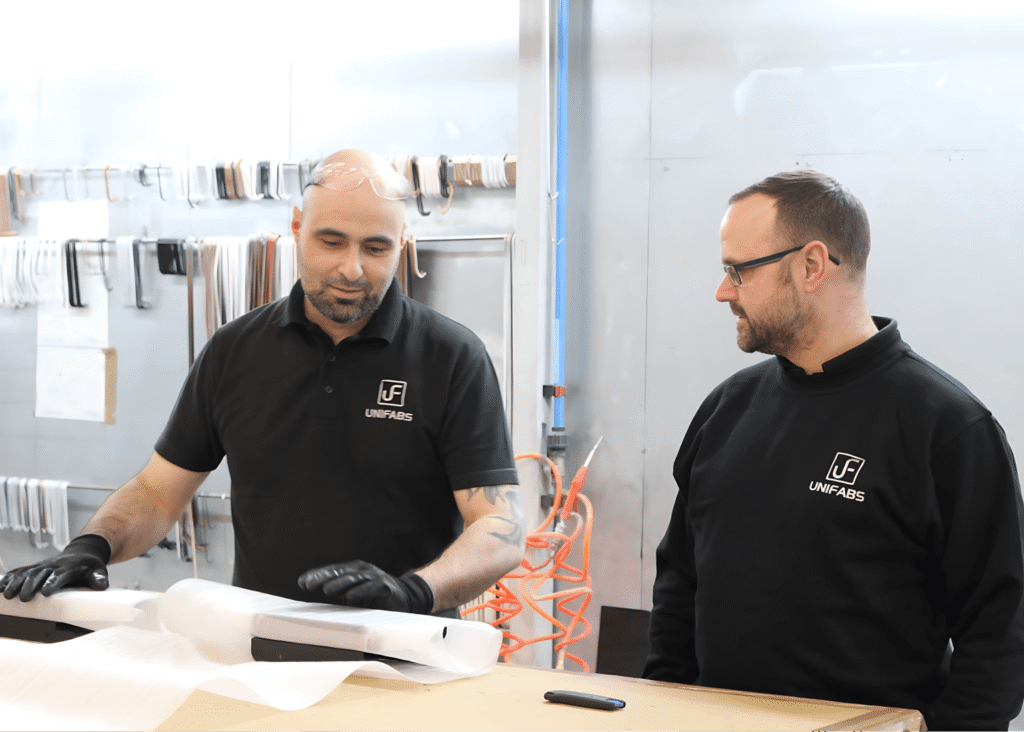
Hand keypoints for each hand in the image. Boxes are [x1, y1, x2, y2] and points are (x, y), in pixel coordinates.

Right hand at [0, 534, 110, 601]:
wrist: (81, 553)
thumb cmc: (89, 567)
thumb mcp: (98, 570)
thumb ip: (99, 578)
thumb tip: (101, 585)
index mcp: (69, 566)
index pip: (60, 574)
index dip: (53, 582)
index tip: (45, 592)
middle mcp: (53, 565)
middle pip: (39, 574)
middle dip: (30, 585)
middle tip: (24, 598)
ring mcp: (42, 565)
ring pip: (26, 572)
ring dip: (16, 583)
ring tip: (8, 595)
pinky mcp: (34, 567)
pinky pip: (19, 571)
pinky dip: (8, 578)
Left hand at [298, 560, 433, 613]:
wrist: (406, 598)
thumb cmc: (376, 598)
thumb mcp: (355, 596)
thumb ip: (340, 594)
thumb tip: (318, 604)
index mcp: (354, 571)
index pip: (333, 571)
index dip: (317, 575)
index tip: (302, 582)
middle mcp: (364, 571)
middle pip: (341, 573)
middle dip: (323, 578)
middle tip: (308, 584)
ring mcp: (376, 577)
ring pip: (355, 579)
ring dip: (340, 584)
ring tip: (326, 590)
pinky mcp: (387, 587)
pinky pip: (373, 588)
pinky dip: (362, 592)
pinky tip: (351, 597)